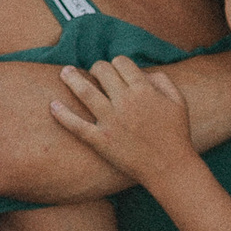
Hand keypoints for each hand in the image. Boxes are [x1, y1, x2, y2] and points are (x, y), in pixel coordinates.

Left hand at [47, 54, 199, 190]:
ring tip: (64, 72)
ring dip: (72, 78)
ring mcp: (110, 121)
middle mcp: (125, 102)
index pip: (121, 63)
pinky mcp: (101, 141)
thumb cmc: (176, 133)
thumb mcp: (178, 101)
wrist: (169, 167)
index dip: (117, 63)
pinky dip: (62, 114)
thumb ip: (162, 80)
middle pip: (102, 71)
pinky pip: (76, 125)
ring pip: (85, 91)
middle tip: (94, 73)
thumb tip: (142, 72)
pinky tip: (52, 106)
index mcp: (144, 90)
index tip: (115, 70)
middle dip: (97, 68)